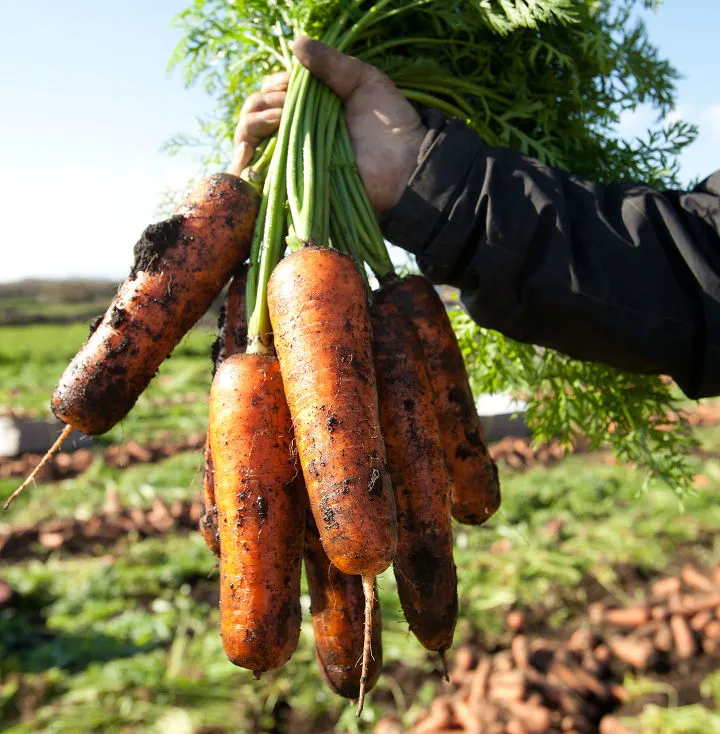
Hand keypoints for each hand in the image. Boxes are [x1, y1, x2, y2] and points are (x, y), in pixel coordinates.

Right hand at [230, 37, 426, 215]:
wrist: (405, 163)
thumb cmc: (391, 123)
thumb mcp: (361, 80)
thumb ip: (330, 62)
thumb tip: (295, 42)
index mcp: (308, 109)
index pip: (267, 95)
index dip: (272, 88)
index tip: (289, 86)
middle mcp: (295, 134)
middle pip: (252, 117)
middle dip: (259, 105)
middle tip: (284, 106)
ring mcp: (293, 160)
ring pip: (248, 142)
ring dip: (252, 126)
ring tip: (280, 121)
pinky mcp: (294, 185)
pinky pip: (258, 179)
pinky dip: (243, 166)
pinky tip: (246, 155)